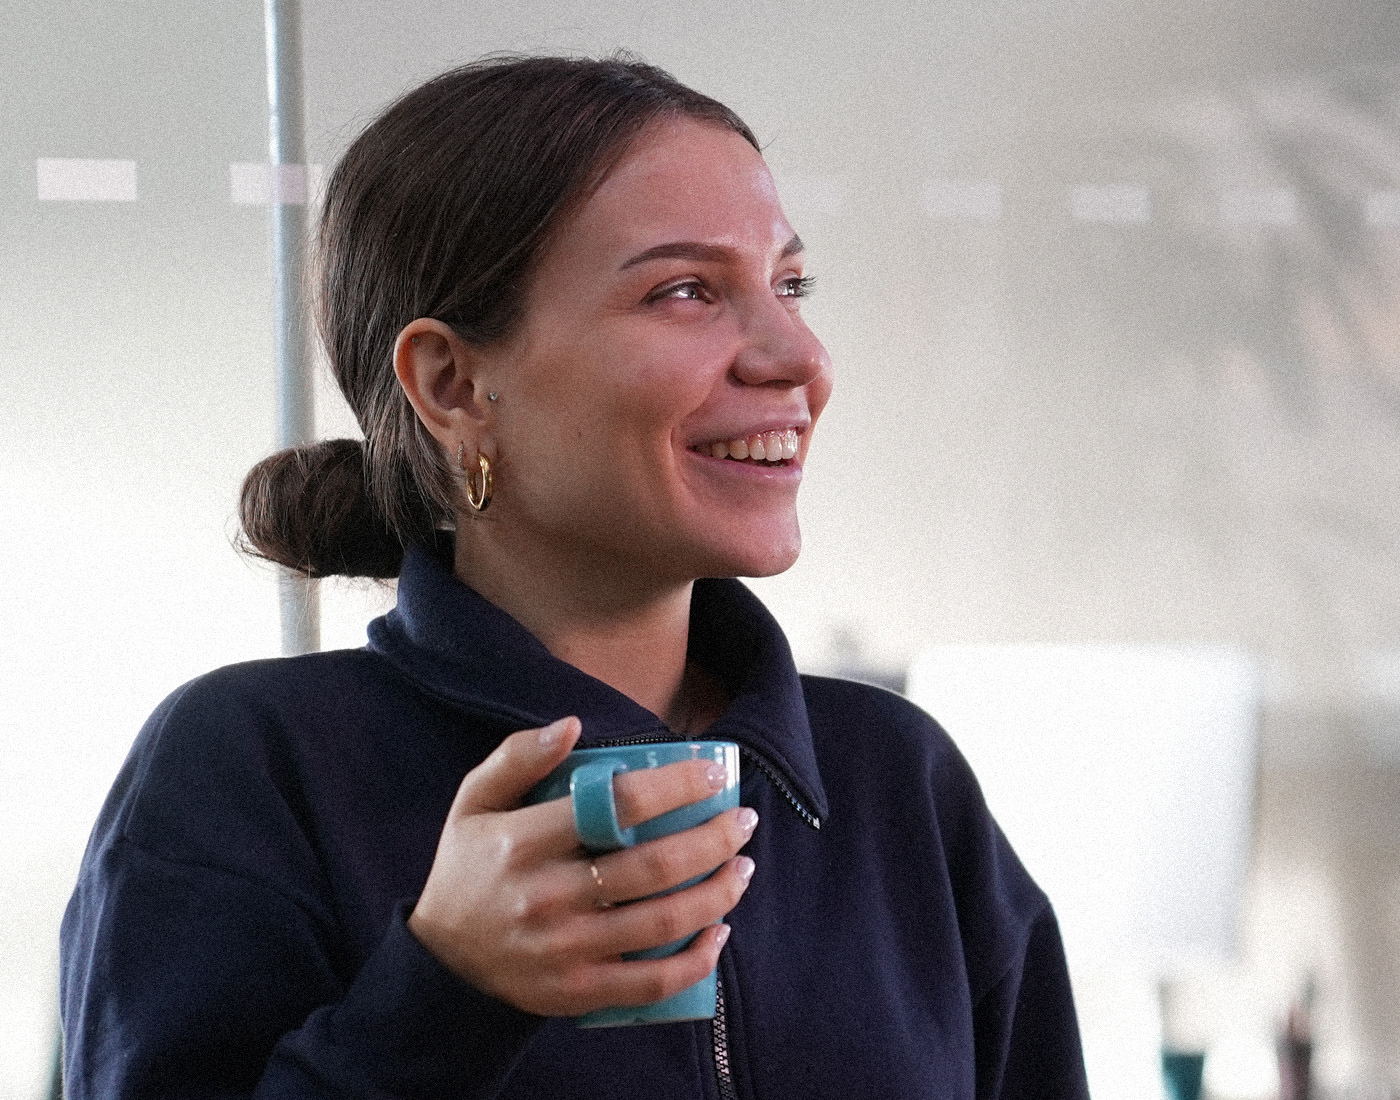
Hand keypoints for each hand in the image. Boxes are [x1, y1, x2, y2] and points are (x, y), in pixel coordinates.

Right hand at [408, 717, 757, 1016]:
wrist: (440, 963)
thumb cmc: (469, 869)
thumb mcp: (473, 803)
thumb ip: (516, 757)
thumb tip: (573, 725)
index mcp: (524, 841)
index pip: (616, 805)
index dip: (676, 786)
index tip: (714, 774)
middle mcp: (548, 896)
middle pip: (653, 866)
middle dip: (714, 839)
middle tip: (743, 820)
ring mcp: (565, 949)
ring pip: (662, 922)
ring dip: (718, 893)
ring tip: (743, 867)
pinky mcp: (578, 993)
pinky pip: (651, 982)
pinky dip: (696, 961)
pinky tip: (720, 934)